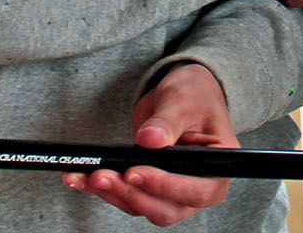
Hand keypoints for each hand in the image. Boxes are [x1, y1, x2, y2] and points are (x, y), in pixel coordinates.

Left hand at [63, 64, 236, 224]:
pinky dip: (105, 189)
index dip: (165, 186)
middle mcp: (199, 187)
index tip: (135, 172)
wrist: (184, 94)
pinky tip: (83, 177)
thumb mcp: (183, 100)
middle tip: (103, 174)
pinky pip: (127, 197)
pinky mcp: (151, 189)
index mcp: (219, 167)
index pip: (196, 190)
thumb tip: (148, 140)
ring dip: (112, 193)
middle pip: (166, 208)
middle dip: (131, 193)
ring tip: (88, 174)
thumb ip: (167, 121)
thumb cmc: (194, 94)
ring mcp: (174, 193)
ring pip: (142, 206)